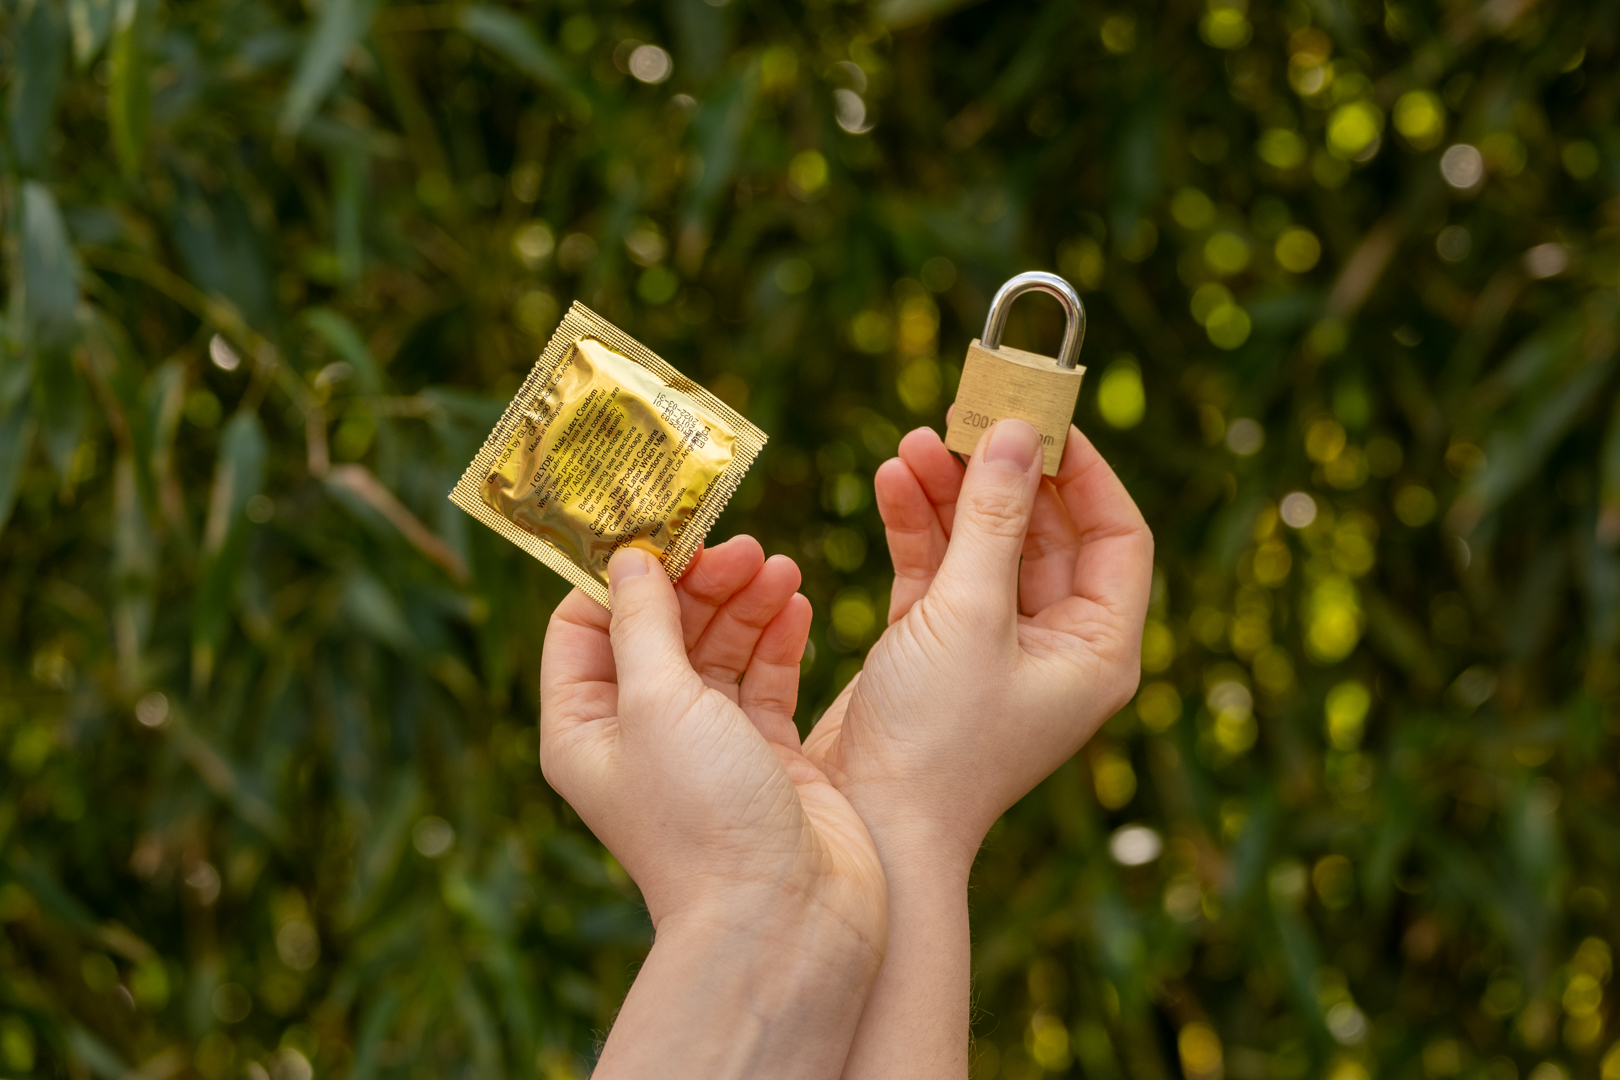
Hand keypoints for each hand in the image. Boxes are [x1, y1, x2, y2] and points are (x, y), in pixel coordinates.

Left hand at [540, 537, 887, 1077]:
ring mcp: (706, 744)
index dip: (618, 571)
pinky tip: (797, 601)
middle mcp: (641, 734)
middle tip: (741, 543)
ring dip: (744, 600)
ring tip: (778, 567)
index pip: (583, 623)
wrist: (789, 918)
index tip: (662, 523)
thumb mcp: (657, 702)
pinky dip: (779, 635)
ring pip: (717, 646)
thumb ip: (643, 622)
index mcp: (585, 726)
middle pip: (659, 626)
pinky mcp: (766, 753)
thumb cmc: (705, 817)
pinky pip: (766, 675)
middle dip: (697, 579)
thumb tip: (627, 557)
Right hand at [804, 420, 1153, 869]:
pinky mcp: (938, 647)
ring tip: (915, 441)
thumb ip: (991, 517)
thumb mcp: (971, 617)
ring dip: (952, 491)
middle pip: (1044, 529)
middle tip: (968, 413)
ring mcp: (996, 645)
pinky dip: (919, 526)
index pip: (1117, 532)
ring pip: (985, 543)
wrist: (871, 830)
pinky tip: (893, 481)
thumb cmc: (937, 740)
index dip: (1084, 468)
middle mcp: (1057, 644)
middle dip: (1003, 472)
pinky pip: (940, 569)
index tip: (1042, 414)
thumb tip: (1014, 431)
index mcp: (1099, 647)